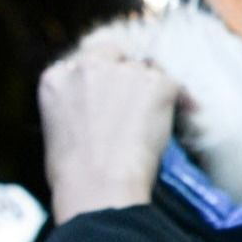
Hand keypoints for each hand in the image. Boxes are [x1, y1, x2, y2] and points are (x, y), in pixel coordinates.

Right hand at [40, 52, 180, 221]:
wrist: (99, 185)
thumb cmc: (74, 174)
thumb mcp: (57, 129)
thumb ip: (75, 104)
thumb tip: (98, 107)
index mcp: (56, 78)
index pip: (84, 62)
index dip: (101, 77)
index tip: (110, 93)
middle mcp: (87, 66)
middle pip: (115, 55)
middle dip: (126, 73)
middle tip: (137, 98)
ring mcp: (123, 72)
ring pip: (145, 71)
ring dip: (149, 90)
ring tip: (151, 122)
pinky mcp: (156, 83)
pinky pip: (173, 84)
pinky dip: (180, 99)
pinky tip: (185, 113)